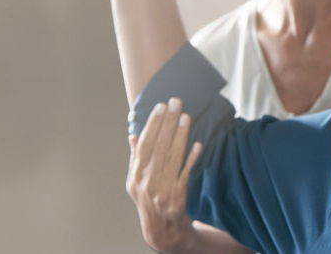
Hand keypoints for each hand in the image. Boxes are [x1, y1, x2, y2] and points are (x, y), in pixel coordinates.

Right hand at [126, 98, 203, 252]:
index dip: (153, 124)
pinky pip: (185, 172)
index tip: (160, 106)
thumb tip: (133, 135)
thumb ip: (135, 157)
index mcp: (135, 174)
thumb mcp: (135, 181)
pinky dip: (191, 157)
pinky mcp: (178, 195)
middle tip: (176, 102)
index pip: (145, 144)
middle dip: (168, 122)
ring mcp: (163, 188)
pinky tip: (197, 143)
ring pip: (172, 156)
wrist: (161, 228)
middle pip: (159, 146)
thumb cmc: (148, 199)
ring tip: (186, 116)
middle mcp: (147, 181)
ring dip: (180, 135)